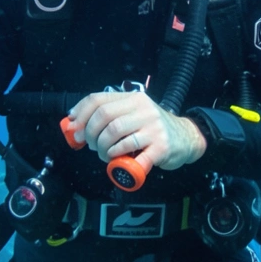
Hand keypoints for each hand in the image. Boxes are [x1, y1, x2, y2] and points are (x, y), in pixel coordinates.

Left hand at [67, 91, 206, 172]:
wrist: (186, 139)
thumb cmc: (153, 129)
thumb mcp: (134, 115)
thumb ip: (110, 117)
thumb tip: (76, 127)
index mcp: (133, 99)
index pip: (98, 99)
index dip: (81, 112)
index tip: (74, 126)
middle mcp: (143, 109)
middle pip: (104, 117)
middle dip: (91, 134)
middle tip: (92, 146)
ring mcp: (153, 127)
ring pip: (114, 135)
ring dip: (103, 149)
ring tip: (106, 155)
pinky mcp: (161, 146)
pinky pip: (132, 155)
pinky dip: (120, 161)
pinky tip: (120, 163)